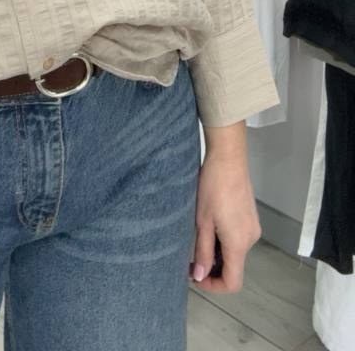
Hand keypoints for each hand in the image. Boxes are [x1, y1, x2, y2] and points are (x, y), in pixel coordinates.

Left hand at [191, 151, 260, 293]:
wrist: (228, 158)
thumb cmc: (212, 188)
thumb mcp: (202, 221)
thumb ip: (202, 251)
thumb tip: (199, 276)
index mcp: (238, 243)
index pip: (232, 282)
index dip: (213, 286)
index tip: (195, 277)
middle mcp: (250, 239)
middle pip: (234, 267)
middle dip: (212, 268)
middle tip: (191, 259)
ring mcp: (253, 228)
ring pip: (235, 253)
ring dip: (217, 254)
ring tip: (199, 237)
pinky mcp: (251, 218)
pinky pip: (238, 239)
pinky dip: (224, 242)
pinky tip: (210, 226)